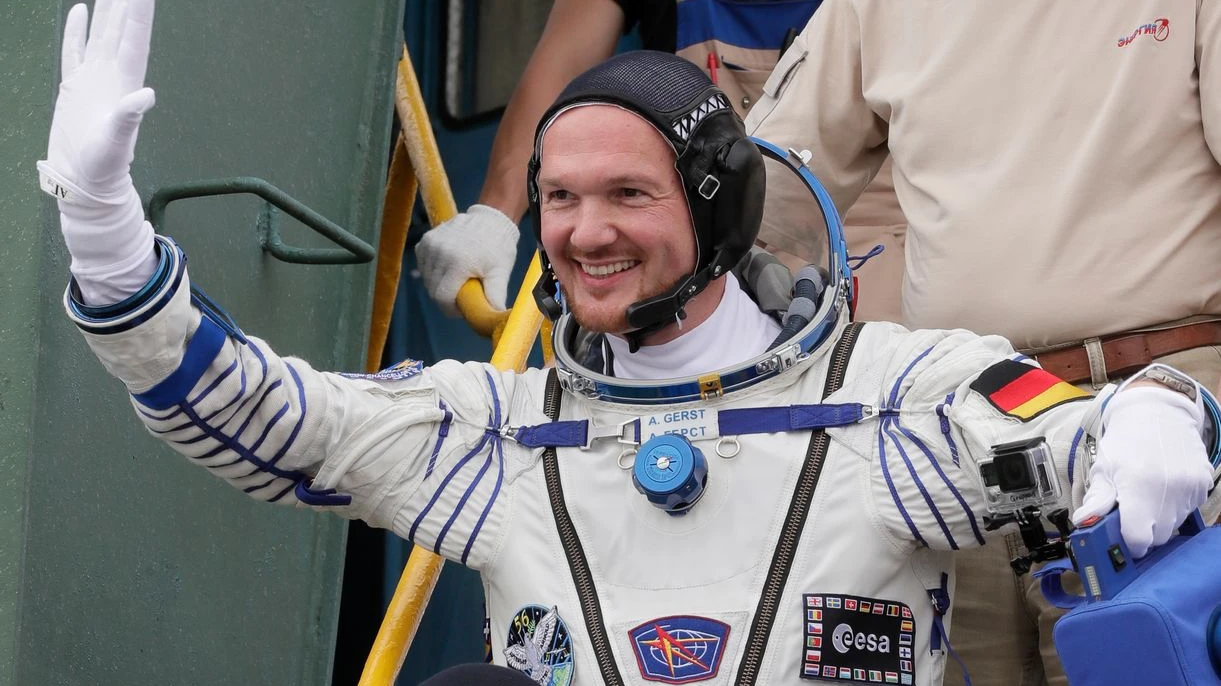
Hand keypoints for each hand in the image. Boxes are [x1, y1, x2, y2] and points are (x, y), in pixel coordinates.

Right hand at [39, 0, 157, 304]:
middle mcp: (112, 76)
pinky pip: (75, 50)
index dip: (139, 12)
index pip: (133, 38)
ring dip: (107, 10)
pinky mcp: (74, 87)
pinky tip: (81, 9)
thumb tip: (146, 95)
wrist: (84, 182)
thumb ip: (128, 118)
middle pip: (121, 29)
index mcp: (123, 83)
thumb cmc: (103, 168)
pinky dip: (77, 30)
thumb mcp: (115, 143)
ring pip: (100, 34)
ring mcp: (92, 79)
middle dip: (127, 2)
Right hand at [416, 204, 518, 316]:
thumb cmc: (498, 248)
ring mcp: (431, 244)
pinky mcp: (426, 240)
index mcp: (458, 262)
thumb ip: (496, 294)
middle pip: (433, 290)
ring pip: (427, 279)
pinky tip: (447, 269)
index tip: (461, 309)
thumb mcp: (500, 272)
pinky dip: (432, 272)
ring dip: (439, 284)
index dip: (450, 309)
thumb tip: (497, 315)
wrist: (491, 220)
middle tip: (462, 295)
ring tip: (456, 281)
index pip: (442, 297)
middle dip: (446, 298)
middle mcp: (440, 252)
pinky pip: (423, 266)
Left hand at [1073, 386, 1212, 556]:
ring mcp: (1190, 488)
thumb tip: (1084, 522)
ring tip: (1146, 494)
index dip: (1128, 543)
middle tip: (1130, 512)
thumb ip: (1097, 500)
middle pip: (1158, 537)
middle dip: (1142, 531)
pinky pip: (1188, 510)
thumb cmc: (1126, 441)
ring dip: (1159, 519)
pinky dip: (1174, 507)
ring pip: (1174, 525)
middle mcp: (1170, 490)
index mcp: (1139, 487)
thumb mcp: (1103, 468)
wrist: (1159, 412)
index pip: (1139, 539)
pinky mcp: (1203, 485)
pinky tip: (1162, 488)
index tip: (1121, 537)